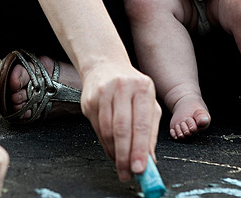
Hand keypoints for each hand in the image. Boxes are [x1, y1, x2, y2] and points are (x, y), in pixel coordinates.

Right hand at [80, 63, 161, 181]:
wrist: (105, 65)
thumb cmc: (131, 87)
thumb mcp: (148, 103)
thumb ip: (151, 131)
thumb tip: (149, 160)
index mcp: (143, 88)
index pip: (141, 124)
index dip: (140, 149)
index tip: (140, 169)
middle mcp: (122, 88)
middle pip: (122, 129)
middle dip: (125, 156)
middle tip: (128, 173)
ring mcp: (103, 93)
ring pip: (107, 131)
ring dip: (114, 152)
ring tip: (121, 164)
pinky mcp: (89, 100)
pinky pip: (97, 129)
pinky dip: (105, 144)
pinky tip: (112, 150)